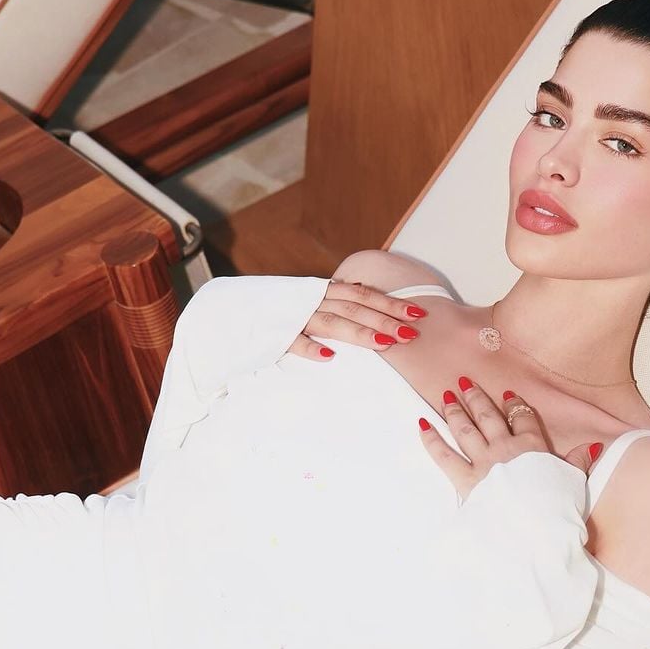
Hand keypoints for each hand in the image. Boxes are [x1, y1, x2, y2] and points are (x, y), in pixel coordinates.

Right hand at [285, 278, 428, 359]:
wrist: (231, 308)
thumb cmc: (279, 309)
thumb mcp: (312, 302)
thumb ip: (338, 306)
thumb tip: (374, 311)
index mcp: (323, 291)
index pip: (364, 295)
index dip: (391, 302)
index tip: (418, 313)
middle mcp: (312, 300)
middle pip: (355, 308)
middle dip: (385, 319)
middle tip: (411, 334)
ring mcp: (294, 316)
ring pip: (331, 322)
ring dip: (359, 332)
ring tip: (384, 343)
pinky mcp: (274, 335)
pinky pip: (292, 341)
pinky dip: (310, 348)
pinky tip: (328, 357)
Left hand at [418, 375, 604, 501]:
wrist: (538, 534)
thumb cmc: (558, 510)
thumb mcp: (574, 481)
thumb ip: (579, 460)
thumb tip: (594, 444)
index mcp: (533, 447)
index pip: (524, 418)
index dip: (515, 404)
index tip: (508, 394)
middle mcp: (506, 448)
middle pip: (489, 416)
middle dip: (477, 398)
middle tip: (466, 383)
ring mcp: (484, 463)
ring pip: (466, 429)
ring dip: (455, 410)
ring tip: (447, 395)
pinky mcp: (466, 480)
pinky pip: (444, 455)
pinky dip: (431, 439)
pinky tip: (423, 424)